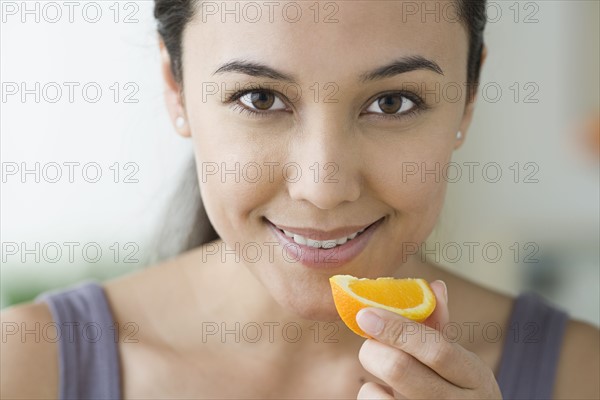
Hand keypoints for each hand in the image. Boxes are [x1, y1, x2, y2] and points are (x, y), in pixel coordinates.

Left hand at [355, 281, 502, 398]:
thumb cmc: (458, 389)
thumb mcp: (460, 361)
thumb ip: (441, 326)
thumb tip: (434, 285)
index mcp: (474, 378)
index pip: (435, 349)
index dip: (397, 328)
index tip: (366, 313)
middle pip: (399, 369)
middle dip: (374, 348)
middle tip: (371, 343)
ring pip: (376, 393)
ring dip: (371, 375)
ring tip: (384, 371)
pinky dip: (370, 394)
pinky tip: (385, 393)